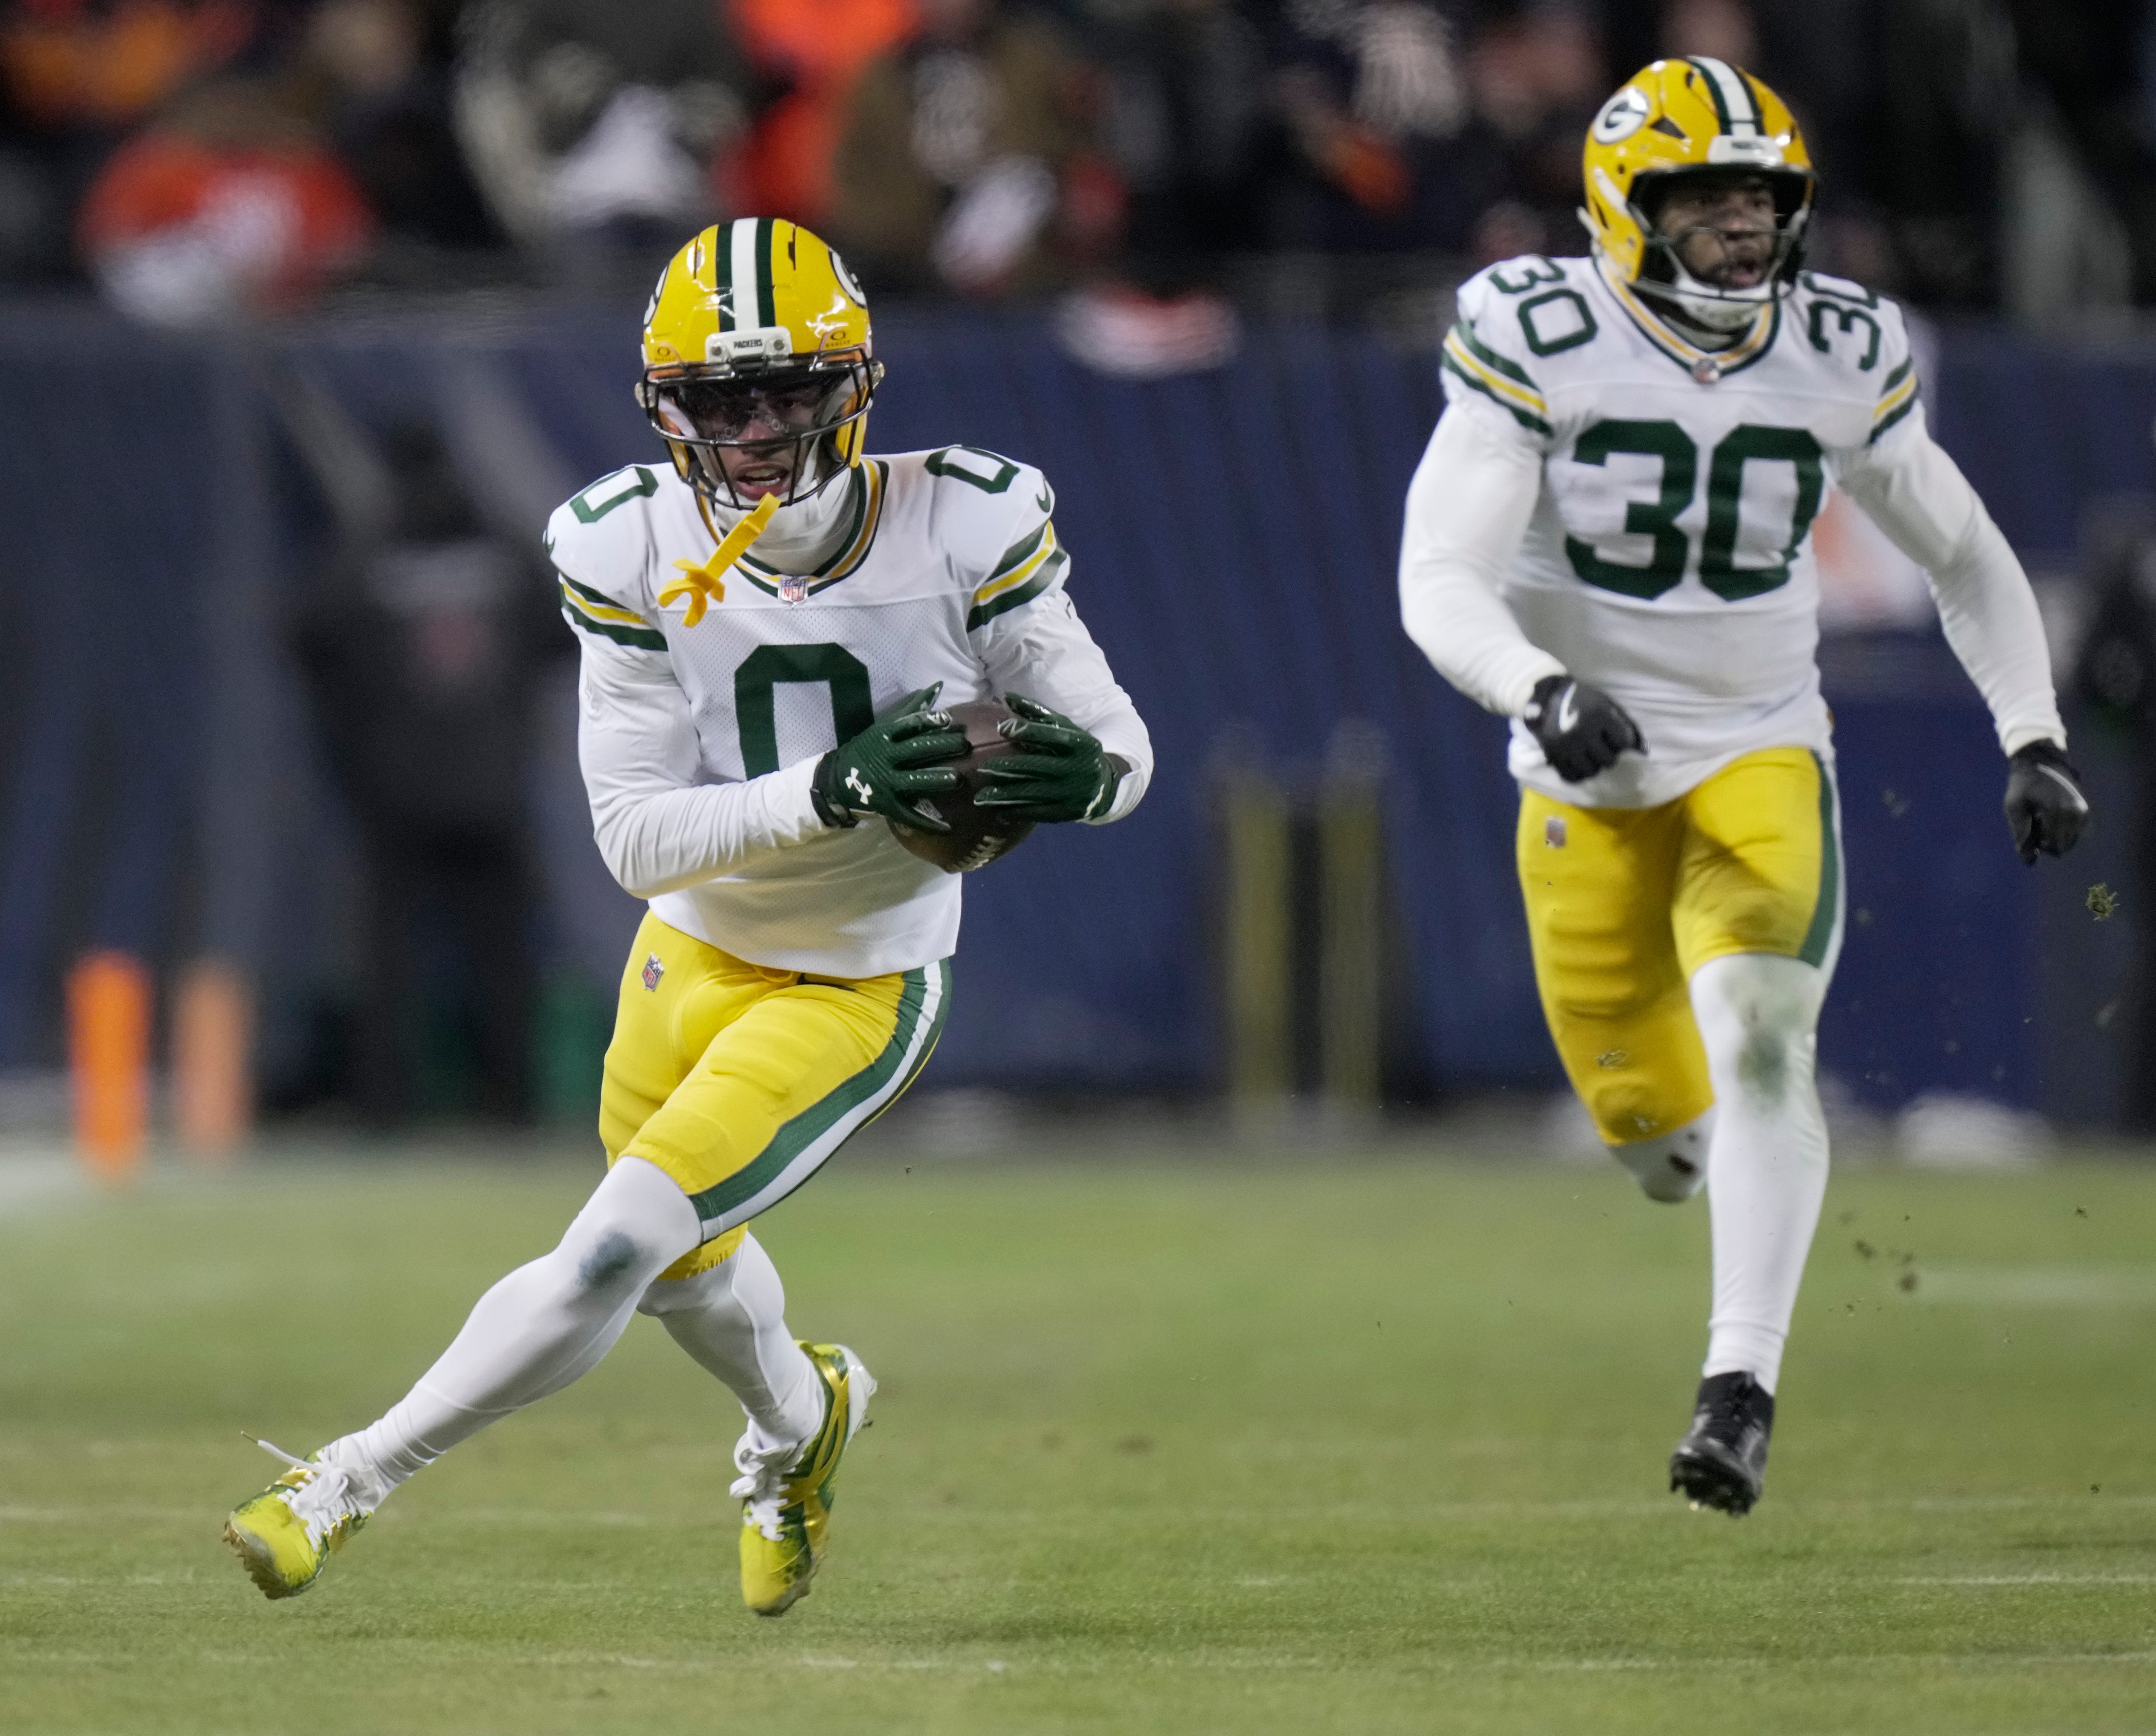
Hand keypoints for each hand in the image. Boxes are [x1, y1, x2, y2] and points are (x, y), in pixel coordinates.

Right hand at [812, 685, 968, 832]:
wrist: (839, 779)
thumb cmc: (870, 748)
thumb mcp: (886, 726)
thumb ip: (913, 708)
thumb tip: (937, 686)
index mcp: (885, 735)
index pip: (908, 726)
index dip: (928, 721)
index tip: (949, 719)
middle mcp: (886, 757)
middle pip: (915, 750)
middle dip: (940, 746)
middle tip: (964, 744)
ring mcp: (886, 782)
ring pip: (913, 780)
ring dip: (934, 779)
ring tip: (957, 779)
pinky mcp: (887, 805)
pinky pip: (909, 815)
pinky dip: (928, 823)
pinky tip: (948, 828)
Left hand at [974, 692, 1123, 822]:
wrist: (1105, 786)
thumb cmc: (1077, 750)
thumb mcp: (1065, 729)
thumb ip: (1037, 713)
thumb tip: (1007, 696)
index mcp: (1080, 743)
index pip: (1051, 734)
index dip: (1026, 731)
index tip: (1002, 729)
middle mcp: (1079, 767)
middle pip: (1038, 765)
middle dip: (1008, 766)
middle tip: (984, 767)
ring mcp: (1074, 792)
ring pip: (1034, 792)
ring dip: (1005, 794)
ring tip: (982, 796)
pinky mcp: (1069, 812)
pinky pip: (1039, 813)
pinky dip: (1017, 812)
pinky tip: (998, 811)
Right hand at [1523, 674, 1644, 782]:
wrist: (1546, 696)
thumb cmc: (1583, 699)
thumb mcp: (1606, 703)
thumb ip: (1625, 724)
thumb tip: (1641, 750)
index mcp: (1599, 716)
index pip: (1622, 743)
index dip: (1622, 743)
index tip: (1617, 740)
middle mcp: (1583, 733)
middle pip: (1607, 760)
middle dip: (1608, 755)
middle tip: (1602, 749)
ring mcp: (1567, 746)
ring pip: (1590, 771)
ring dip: (1593, 766)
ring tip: (1590, 757)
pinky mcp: (1553, 755)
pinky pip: (1571, 776)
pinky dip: (1577, 773)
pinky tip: (1578, 765)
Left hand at [2003, 739, 2088, 862]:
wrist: (2041, 762)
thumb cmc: (2023, 785)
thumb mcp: (2014, 807)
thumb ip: (2021, 834)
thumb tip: (2030, 862)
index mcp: (2060, 811)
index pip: (2050, 846)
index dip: (2035, 843)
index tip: (2030, 825)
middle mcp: (2077, 813)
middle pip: (2061, 847)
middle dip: (2046, 841)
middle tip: (2036, 820)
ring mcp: (2084, 813)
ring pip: (2069, 843)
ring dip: (2054, 836)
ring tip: (2043, 817)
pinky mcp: (2086, 813)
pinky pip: (2074, 835)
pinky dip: (2062, 831)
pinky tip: (2052, 817)